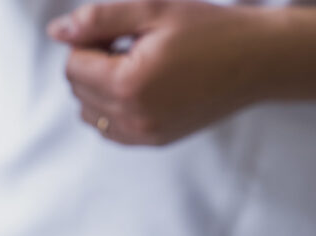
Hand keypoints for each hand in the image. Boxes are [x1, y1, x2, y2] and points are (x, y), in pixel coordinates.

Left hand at [48, 0, 274, 144]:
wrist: (260, 60)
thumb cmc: (210, 29)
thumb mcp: (152, 10)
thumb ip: (99, 19)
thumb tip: (56, 32)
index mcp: (128, 84)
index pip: (73, 65)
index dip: (90, 42)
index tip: (121, 32)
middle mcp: (132, 117)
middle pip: (77, 89)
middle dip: (93, 64)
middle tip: (131, 45)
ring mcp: (143, 134)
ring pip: (89, 112)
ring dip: (101, 87)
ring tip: (138, 66)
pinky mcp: (154, 141)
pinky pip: (109, 129)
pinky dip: (113, 108)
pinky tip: (142, 87)